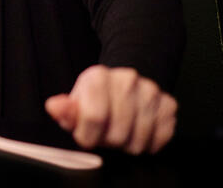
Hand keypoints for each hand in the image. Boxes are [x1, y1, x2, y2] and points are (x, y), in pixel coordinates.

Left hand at [45, 65, 176, 153]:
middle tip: (106, 133)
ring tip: (122, 132)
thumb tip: (54, 107)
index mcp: (98, 76)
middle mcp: (127, 79)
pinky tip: (139, 132)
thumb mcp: (76, 104)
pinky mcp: (168, 104)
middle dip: (109, 141)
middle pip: (118, 133)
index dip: (88, 135)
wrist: (125, 87)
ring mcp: (151, 90)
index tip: (87, 135)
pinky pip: (162, 138)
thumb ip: (65, 110)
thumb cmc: (96, 100)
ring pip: (140, 141)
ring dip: (129, 145)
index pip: (94, 117)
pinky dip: (150, 143)